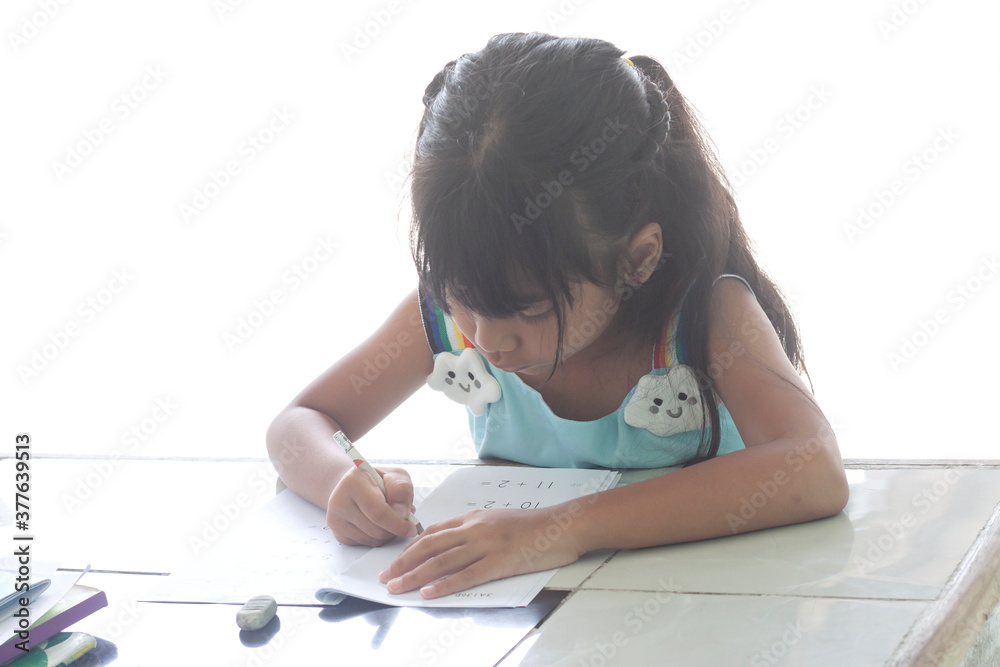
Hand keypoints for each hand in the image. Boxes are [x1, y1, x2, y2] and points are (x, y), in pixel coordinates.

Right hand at [327, 465, 416, 545]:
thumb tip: (401, 513)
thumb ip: (401, 490)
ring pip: (372, 540)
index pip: (378, 512)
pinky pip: (365, 544)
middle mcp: (338, 501)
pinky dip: (377, 538)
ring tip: (390, 519)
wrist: (353, 486)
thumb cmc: (377, 480)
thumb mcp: (395, 475)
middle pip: (376, 530)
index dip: (398, 524)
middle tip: (403, 521)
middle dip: (395, 529)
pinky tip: (378, 524)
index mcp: (352, 482)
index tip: (411, 528)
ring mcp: (335, 520)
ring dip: (388, 534)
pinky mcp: (338, 534)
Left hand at [378, 507, 582, 597]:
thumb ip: (474, 528)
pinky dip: (444, 585)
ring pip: (442, 561)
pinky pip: (466, 575)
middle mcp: (474, 529)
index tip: (395, 560)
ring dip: (415, 575)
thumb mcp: (497, 519)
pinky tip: (428, 593)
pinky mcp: (500, 562)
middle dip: (403, 562)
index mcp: (473, 518)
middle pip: (430, 546)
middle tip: (386, 577)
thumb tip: (451, 541)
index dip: (410, 547)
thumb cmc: (533, 526)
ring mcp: (486, 545)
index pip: (433, 533)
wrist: (561, 526)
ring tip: (398, 587)